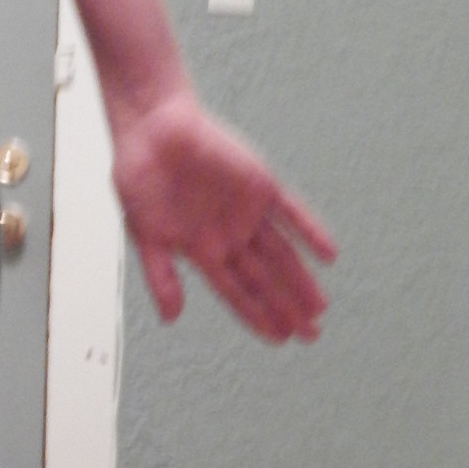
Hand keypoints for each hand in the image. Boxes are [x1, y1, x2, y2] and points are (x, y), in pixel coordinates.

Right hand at [112, 88, 335, 342]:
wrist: (152, 128)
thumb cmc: (140, 179)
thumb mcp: (145, 235)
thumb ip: (161, 277)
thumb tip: (172, 319)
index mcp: (201, 250)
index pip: (236, 292)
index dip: (257, 316)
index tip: (279, 339)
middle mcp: (228, 235)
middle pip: (265, 279)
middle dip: (287, 307)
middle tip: (311, 335)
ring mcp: (247, 211)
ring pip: (282, 254)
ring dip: (301, 280)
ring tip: (320, 309)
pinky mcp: (261, 184)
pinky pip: (292, 213)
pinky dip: (310, 232)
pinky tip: (328, 255)